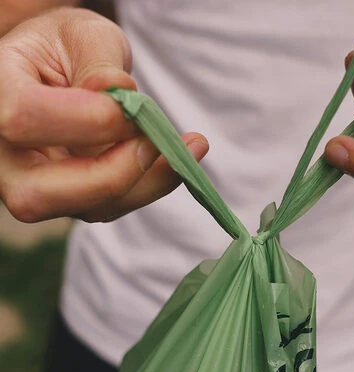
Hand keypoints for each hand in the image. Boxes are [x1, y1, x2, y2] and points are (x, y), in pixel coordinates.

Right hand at [0, 8, 207, 222]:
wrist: (66, 73)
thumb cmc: (69, 49)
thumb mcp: (83, 35)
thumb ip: (98, 61)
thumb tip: (117, 93)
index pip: (27, 119)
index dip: (90, 120)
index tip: (135, 107)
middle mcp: (5, 153)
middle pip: (37, 195)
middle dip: (111, 176)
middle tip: (158, 145)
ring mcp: (36, 182)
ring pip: (85, 209)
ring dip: (145, 183)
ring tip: (188, 146)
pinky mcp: (72, 197)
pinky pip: (111, 206)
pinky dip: (151, 185)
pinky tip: (178, 157)